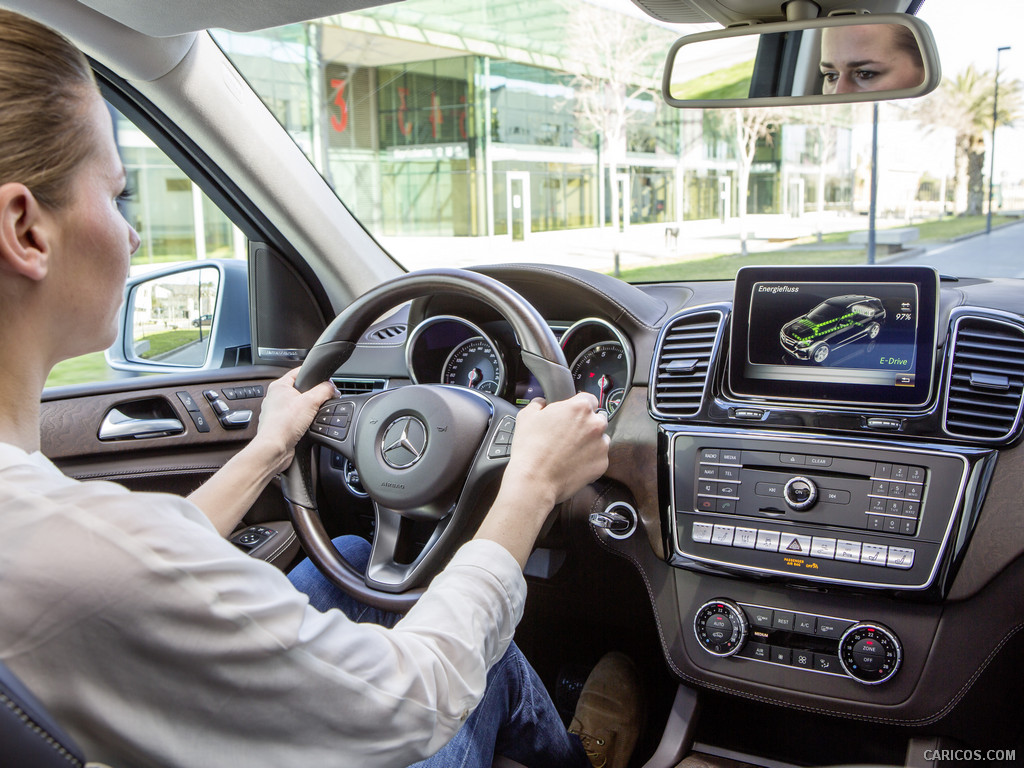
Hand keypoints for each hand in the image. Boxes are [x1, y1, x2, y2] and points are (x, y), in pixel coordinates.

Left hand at [252, 369, 337, 474]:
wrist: (274, 449)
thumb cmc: (283, 425)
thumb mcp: (310, 402)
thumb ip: (324, 390)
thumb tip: (332, 388)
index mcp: (279, 386)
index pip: (298, 371)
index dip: (314, 374)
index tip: (326, 380)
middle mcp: (275, 398)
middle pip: (301, 389)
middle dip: (313, 395)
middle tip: (321, 400)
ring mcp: (277, 412)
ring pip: (299, 405)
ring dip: (308, 410)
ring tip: (312, 415)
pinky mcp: (281, 425)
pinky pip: (296, 419)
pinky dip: (304, 421)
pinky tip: (307, 426)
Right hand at [504, 393, 609, 507]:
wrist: (535, 480)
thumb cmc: (530, 449)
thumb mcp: (526, 416)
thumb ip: (538, 404)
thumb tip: (541, 403)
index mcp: (579, 408)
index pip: (589, 399)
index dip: (579, 406)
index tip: (573, 414)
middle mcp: (595, 424)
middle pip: (597, 418)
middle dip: (586, 424)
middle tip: (569, 434)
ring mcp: (601, 445)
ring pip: (600, 439)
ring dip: (590, 442)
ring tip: (570, 451)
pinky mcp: (602, 464)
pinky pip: (599, 458)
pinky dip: (590, 459)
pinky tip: (574, 463)